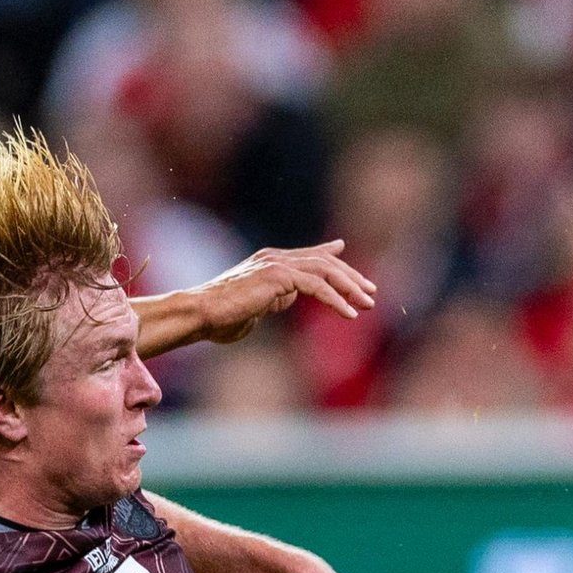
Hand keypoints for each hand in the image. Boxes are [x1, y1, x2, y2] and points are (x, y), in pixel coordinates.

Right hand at [185, 242, 375, 344]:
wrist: (201, 313)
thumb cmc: (220, 318)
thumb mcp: (255, 307)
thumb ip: (272, 300)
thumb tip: (284, 299)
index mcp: (270, 262)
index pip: (309, 255)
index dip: (331, 255)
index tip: (346, 254)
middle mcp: (276, 258)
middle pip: (324, 262)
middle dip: (350, 277)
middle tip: (370, 293)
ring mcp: (277, 264)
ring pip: (325, 270)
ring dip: (350, 287)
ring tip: (366, 304)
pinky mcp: (278, 276)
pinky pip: (317, 286)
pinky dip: (336, 300)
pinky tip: (349, 314)